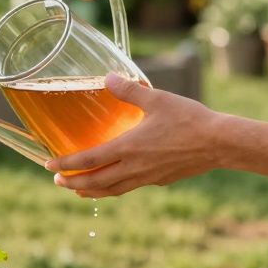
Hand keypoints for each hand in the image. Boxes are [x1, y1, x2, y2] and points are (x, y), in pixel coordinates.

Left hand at [45, 74, 223, 197]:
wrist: (220, 143)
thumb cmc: (189, 119)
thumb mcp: (156, 99)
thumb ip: (129, 90)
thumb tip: (107, 77)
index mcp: (128, 147)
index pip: (88, 161)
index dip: (65, 164)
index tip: (48, 165)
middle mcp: (133, 167)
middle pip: (95, 182)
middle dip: (72, 182)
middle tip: (56, 180)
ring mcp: (146, 177)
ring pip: (111, 190)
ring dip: (91, 191)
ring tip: (77, 190)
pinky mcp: (159, 180)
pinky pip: (129, 188)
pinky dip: (113, 189)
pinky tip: (112, 184)